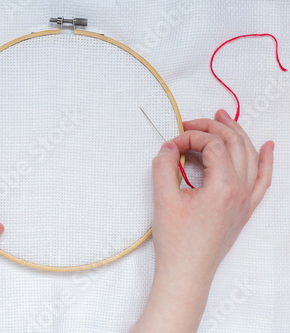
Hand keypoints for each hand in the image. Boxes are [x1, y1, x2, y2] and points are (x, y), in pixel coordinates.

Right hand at [131, 109, 273, 331]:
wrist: (187, 273)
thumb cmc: (177, 242)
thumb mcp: (163, 199)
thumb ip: (163, 167)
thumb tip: (168, 148)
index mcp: (224, 186)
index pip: (212, 144)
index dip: (189, 138)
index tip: (170, 146)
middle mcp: (241, 191)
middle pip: (235, 144)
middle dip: (213, 127)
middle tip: (192, 122)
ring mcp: (246, 201)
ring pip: (250, 156)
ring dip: (237, 134)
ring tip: (223, 118)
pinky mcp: (243, 209)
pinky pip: (263, 180)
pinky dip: (266, 161)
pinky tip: (268, 147)